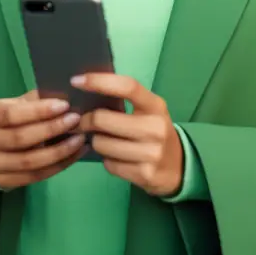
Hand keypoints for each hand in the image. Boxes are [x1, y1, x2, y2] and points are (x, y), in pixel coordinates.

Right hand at [0, 90, 85, 188]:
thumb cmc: (3, 121)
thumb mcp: (12, 105)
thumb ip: (33, 100)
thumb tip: (63, 95)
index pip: (11, 114)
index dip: (38, 111)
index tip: (64, 105)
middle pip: (21, 138)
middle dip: (51, 129)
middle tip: (76, 121)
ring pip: (29, 162)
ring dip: (59, 152)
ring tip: (80, 140)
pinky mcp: (3, 182)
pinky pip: (34, 177)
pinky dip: (58, 166)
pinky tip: (74, 155)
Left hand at [72, 73, 183, 197]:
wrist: (179, 166)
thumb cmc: (155, 131)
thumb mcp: (148, 111)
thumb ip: (125, 101)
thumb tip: (86, 92)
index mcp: (156, 106)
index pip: (127, 86)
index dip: (99, 81)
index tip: (76, 80)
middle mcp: (155, 127)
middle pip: (102, 119)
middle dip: (86, 121)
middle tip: (82, 123)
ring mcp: (151, 152)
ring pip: (101, 144)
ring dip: (96, 142)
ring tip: (105, 142)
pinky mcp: (144, 174)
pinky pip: (108, 164)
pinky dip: (107, 160)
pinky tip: (117, 158)